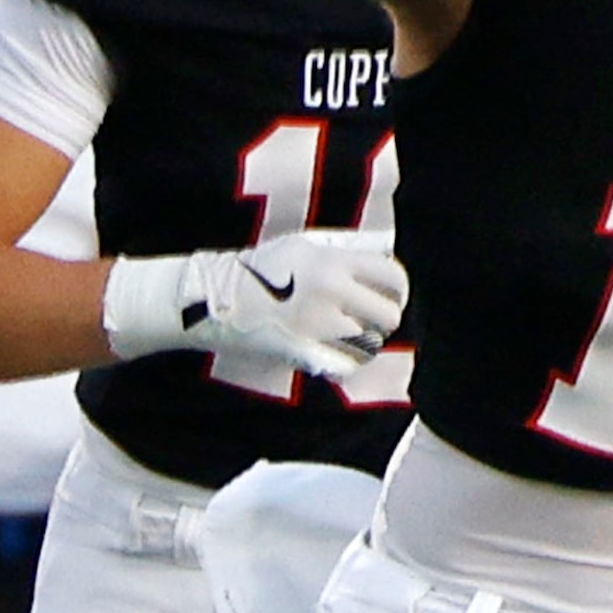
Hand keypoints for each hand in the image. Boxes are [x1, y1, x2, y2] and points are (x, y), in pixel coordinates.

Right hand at [105, 231, 409, 379]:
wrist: (215, 299)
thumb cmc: (259, 269)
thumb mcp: (301, 245)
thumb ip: (343, 251)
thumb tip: (382, 254)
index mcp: (333, 262)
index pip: (393, 277)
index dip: (397, 289)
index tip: (389, 295)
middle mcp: (331, 294)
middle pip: (388, 315)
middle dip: (383, 318)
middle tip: (370, 320)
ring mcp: (320, 328)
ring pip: (372, 344)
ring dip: (366, 341)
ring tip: (350, 335)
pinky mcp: (306, 355)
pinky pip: (348, 367)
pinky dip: (348, 363)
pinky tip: (338, 354)